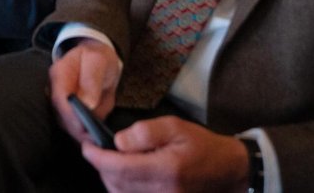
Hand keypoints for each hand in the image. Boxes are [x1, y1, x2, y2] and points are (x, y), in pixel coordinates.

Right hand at [49, 38, 121, 135]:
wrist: (97, 60)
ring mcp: (59, 101)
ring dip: (80, 133)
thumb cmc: (97, 59)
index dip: (70, 115)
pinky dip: (83, 132)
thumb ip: (92, 81)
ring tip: (96, 139)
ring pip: (65, 123)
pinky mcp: (66, 110)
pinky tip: (94, 137)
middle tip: (94, 139)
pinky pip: (72, 125)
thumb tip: (88, 104)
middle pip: (60, 114)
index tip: (85, 127)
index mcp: (59, 73)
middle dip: (76, 129)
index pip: (59, 98)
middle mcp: (54, 88)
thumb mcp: (98, 62)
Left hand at [80, 117, 249, 192]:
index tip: (86, 146)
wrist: (227, 170)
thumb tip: (118, 142)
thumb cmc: (201, 145)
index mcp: (166, 170)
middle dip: (101, 167)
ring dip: (109, 179)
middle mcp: (164, 192)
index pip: (119, 168)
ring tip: (110, 160)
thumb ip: (145, 132)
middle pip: (116, 184)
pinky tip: (123, 175)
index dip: (97, 158)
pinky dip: (121, 189)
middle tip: (96, 149)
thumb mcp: (175, 127)